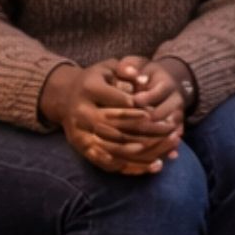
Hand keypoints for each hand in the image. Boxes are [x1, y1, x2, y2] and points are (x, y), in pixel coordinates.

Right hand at [39, 60, 181, 174]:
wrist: (65, 96)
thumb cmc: (96, 79)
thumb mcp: (109, 67)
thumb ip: (128, 70)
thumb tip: (143, 78)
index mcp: (89, 89)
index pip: (116, 102)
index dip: (137, 110)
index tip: (155, 112)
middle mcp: (82, 113)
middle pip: (117, 128)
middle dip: (147, 130)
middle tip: (169, 128)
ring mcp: (81, 134)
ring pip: (115, 148)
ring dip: (145, 151)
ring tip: (167, 145)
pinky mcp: (83, 149)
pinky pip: (110, 163)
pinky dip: (134, 166)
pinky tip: (156, 165)